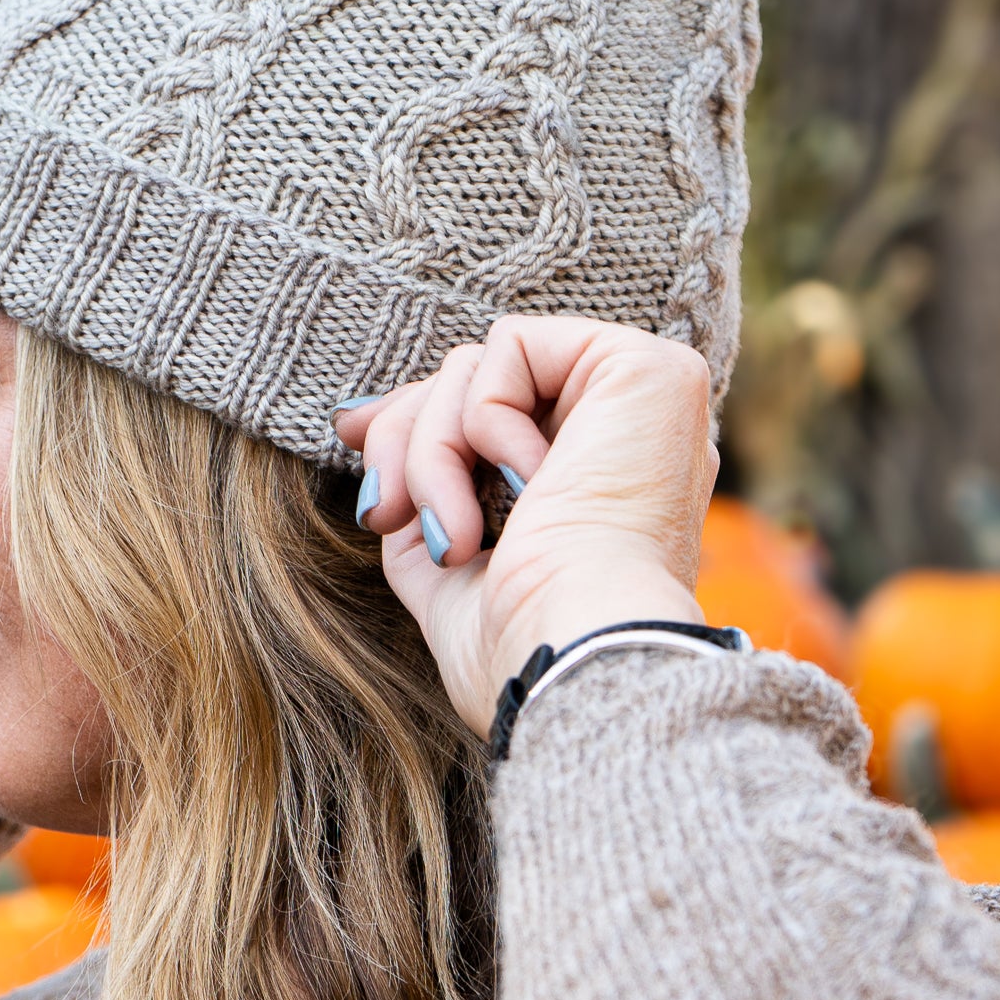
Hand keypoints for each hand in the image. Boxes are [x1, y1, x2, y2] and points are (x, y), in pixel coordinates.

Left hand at [334, 315, 713, 736]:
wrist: (570, 654)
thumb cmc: (519, 646)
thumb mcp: (447, 571)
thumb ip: (425, 497)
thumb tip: (364, 427)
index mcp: (603, 484)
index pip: (494, 412)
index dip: (413, 416)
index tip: (349, 436)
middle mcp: (630, 436)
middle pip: (475, 381)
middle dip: (404, 440)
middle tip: (385, 513)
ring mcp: (647, 401)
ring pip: (480, 366)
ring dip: (436, 451)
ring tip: (454, 538)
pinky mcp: (650, 369)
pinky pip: (514, 345)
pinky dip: (486, 417)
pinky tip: (531, 488)